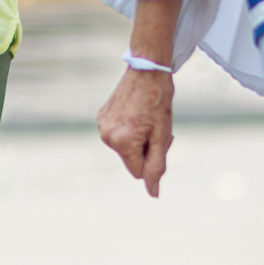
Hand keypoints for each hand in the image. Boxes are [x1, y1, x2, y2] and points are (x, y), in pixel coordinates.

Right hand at [98, 67, 175, 196]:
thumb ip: (156, 167)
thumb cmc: (158, 102)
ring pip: (125, 148)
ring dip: (137, 139)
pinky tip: (136, 112)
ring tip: (146, 118)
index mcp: (122, 143)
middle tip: (156, 127)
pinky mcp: (101, 117)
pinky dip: (128, 129)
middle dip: (145, 149)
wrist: (147, 71)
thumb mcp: (162, 136)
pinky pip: (117, 134)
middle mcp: (107, 136)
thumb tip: (153, 193)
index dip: (153, 158)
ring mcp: (102, 126)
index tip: (160, 138)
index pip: (138, 172)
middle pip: (131, 160)